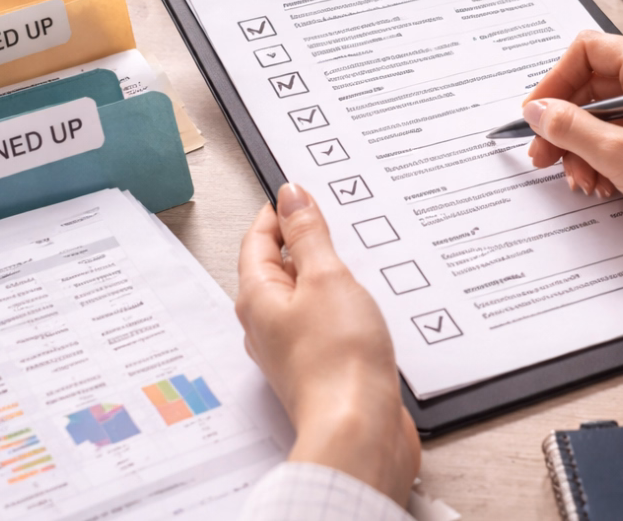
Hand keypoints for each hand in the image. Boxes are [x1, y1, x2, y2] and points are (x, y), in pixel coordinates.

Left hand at [236, 183, 419, 506]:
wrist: (361, 431)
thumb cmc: (338, 362)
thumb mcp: (325, 277)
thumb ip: (309, 234)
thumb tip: (291, 197)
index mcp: (257, 298)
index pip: (258, 240)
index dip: (279, 212)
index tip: (301, 192)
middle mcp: (268, 324)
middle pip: (280, 267)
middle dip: (305, 239)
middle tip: (331, 216)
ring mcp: (293, 348)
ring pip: (305, 295)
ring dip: (327, 272)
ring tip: (354, 255)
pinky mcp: (321, 366)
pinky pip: (325, 321)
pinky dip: (341, 302)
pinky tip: (365, 300)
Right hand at [520, 30, 622, 266]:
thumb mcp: (621, 154)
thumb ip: (570, 128)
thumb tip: (537, 110)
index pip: (587, 52)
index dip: (555, 81)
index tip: (536, 114)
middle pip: (592, 86)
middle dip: (564, 124)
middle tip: (544, 155)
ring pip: (603, 115)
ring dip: (582, 147)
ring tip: (581, 179)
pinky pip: (622, 134)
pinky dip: (603, 157)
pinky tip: (601, 183)